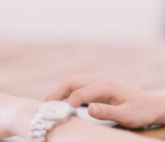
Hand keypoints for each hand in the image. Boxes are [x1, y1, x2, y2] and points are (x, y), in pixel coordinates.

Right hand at [46, 74, 164, 127]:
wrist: (150, 105)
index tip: (59, 115)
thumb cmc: (139, 112)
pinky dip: (65, 92)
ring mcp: (97, 80)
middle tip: (45, 106)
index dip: (67, 104)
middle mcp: (99, 79)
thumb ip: (107, 113)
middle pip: (71, 82)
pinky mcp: (96, 84)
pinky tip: (61, 102)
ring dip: (59, 91)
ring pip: (71, 82)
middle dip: (56, 92)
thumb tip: (89, 110)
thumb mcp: (126, 116)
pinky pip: (76, 85)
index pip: (79, 93)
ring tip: (49, 104)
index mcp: (106, 85)